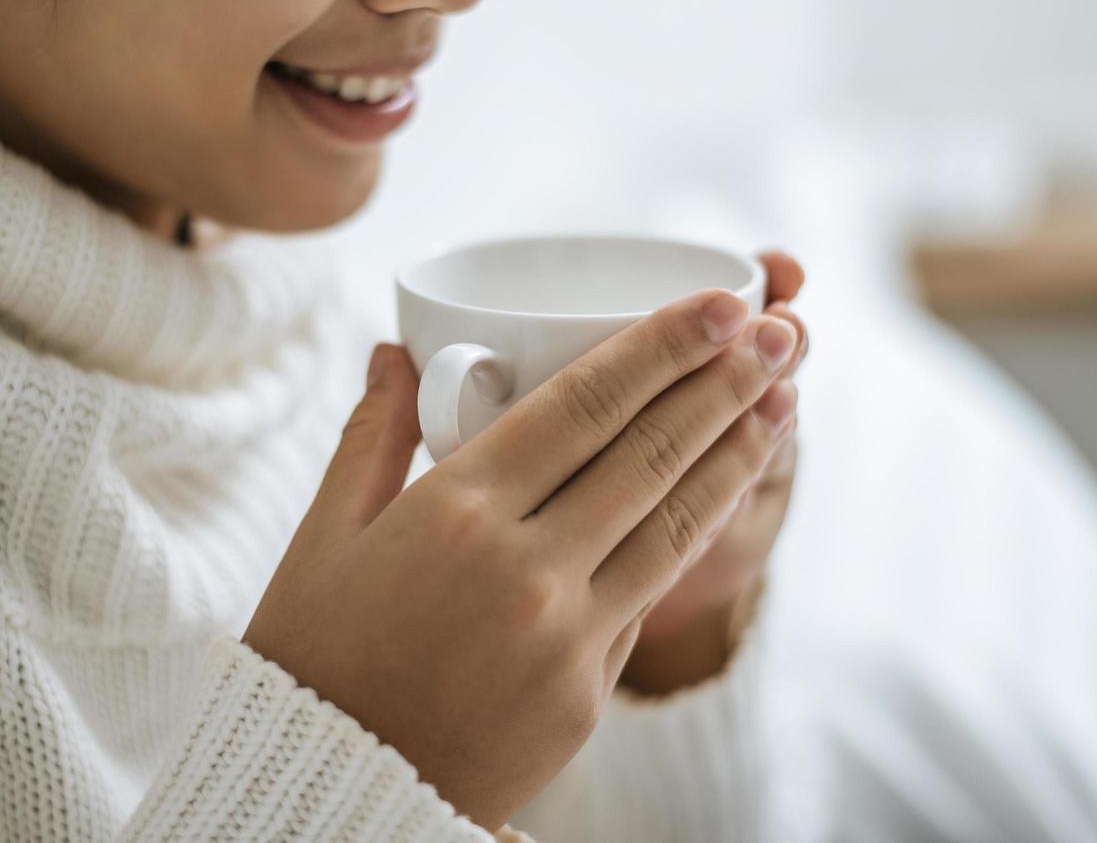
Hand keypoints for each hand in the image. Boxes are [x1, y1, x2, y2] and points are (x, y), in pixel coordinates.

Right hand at [242, 288, 798, 831]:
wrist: (330, 792)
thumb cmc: (313, 655)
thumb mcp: (322, 536)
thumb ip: (372, 435)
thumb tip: (397, 350)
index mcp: (454, 514)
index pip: (584, 404)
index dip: (661, 345)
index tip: (716, 303)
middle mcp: (525, 569)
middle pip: (649, 453)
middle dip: (724, 383)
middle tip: (777, 331)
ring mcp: (567, 637)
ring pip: (674, 523)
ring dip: (736, 454)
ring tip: (783, 399)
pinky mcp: (587, 692)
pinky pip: (648, 594)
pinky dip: (693, 532)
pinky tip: (720, 492)